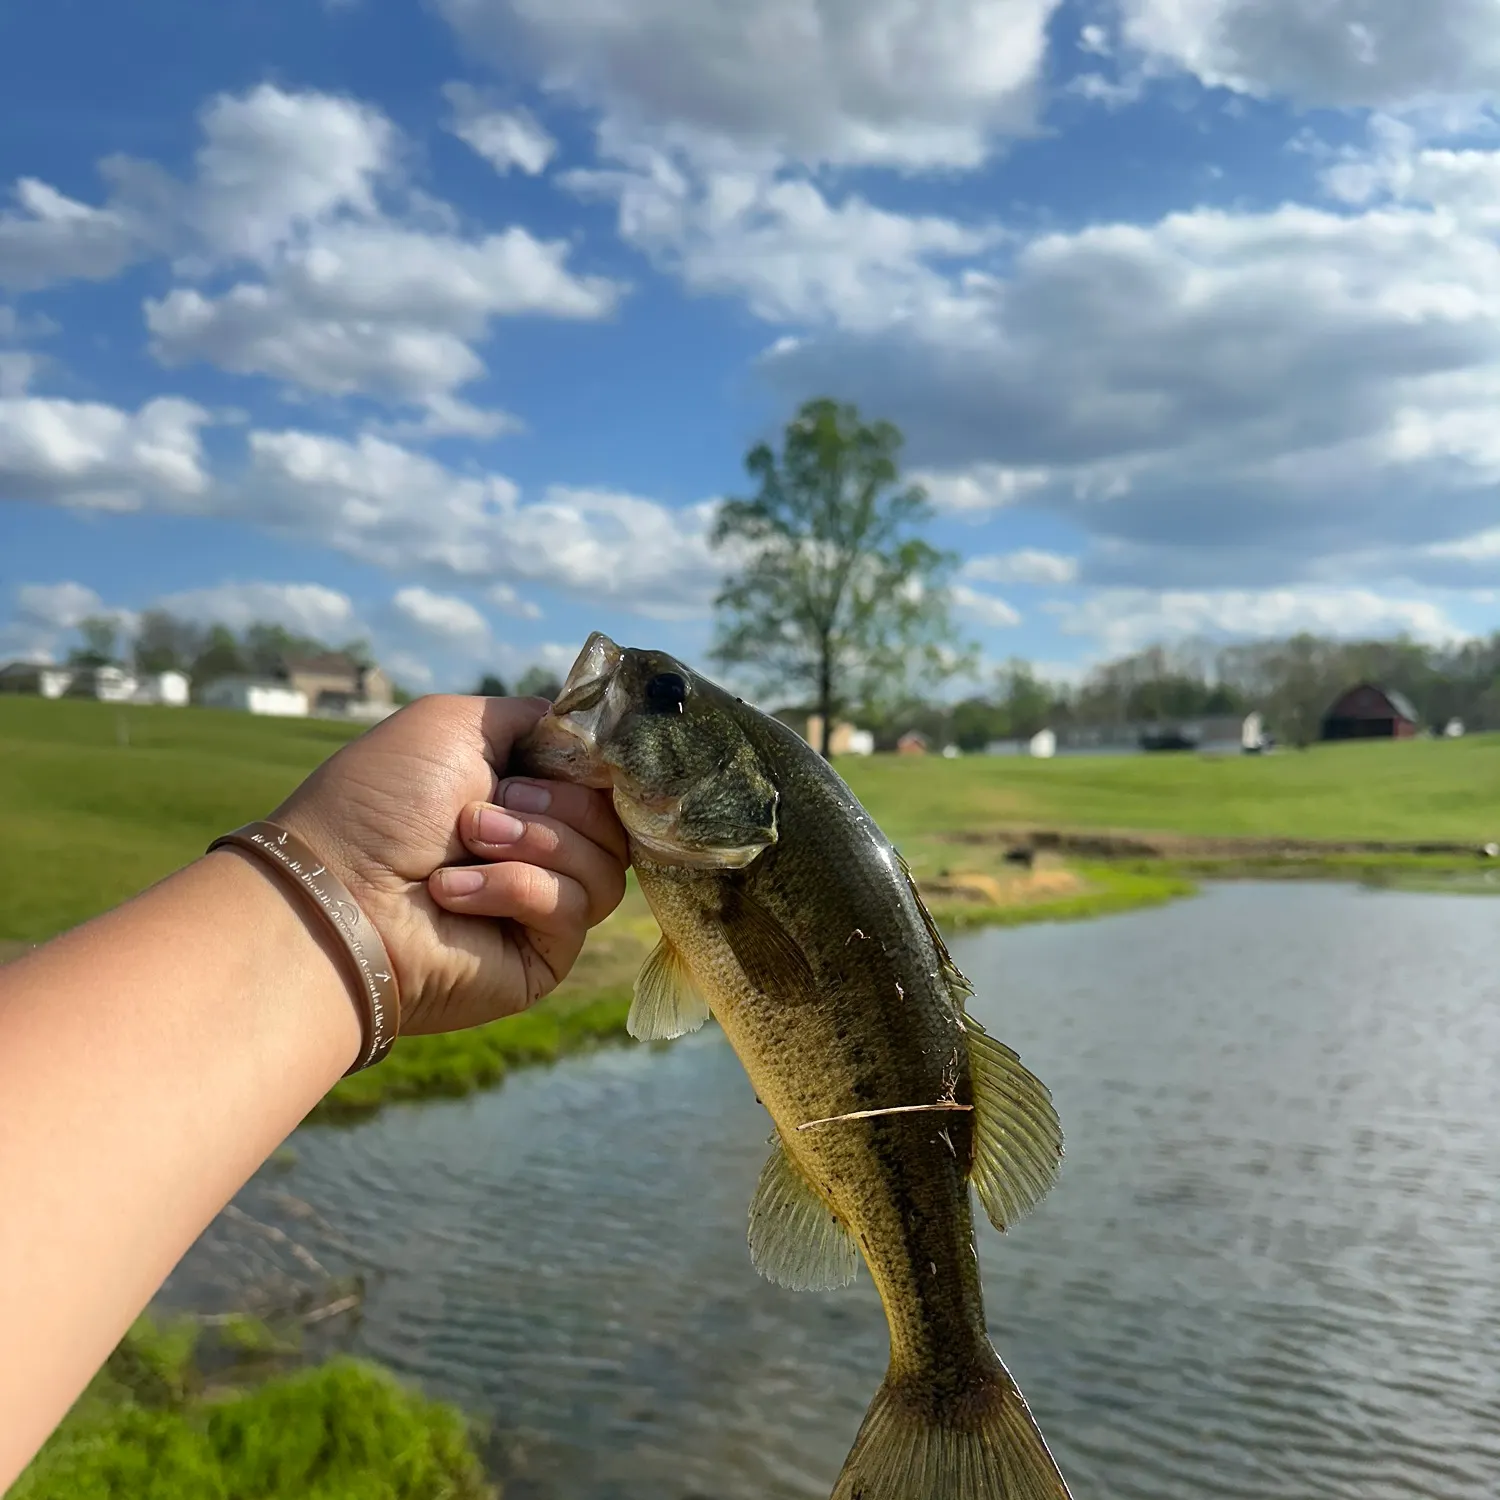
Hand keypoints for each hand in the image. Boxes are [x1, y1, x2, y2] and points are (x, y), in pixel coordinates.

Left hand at [268, 695, 627, 1035]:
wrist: (338, 892)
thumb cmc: (380, 803)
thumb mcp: (454, 724)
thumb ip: (533, 718)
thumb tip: (591, 733)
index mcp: (521, 792)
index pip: (600, 777)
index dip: (595, 765)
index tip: (575, 756)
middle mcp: (538, 846)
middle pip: (613, 817)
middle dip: (554, 803)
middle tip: (480, 811)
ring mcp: (544, 903)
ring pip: (605, 861)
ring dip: (534, 842)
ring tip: (466, 845)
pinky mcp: (545, 954)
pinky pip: (575, 907)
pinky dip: (515, 888)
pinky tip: (454, 892)